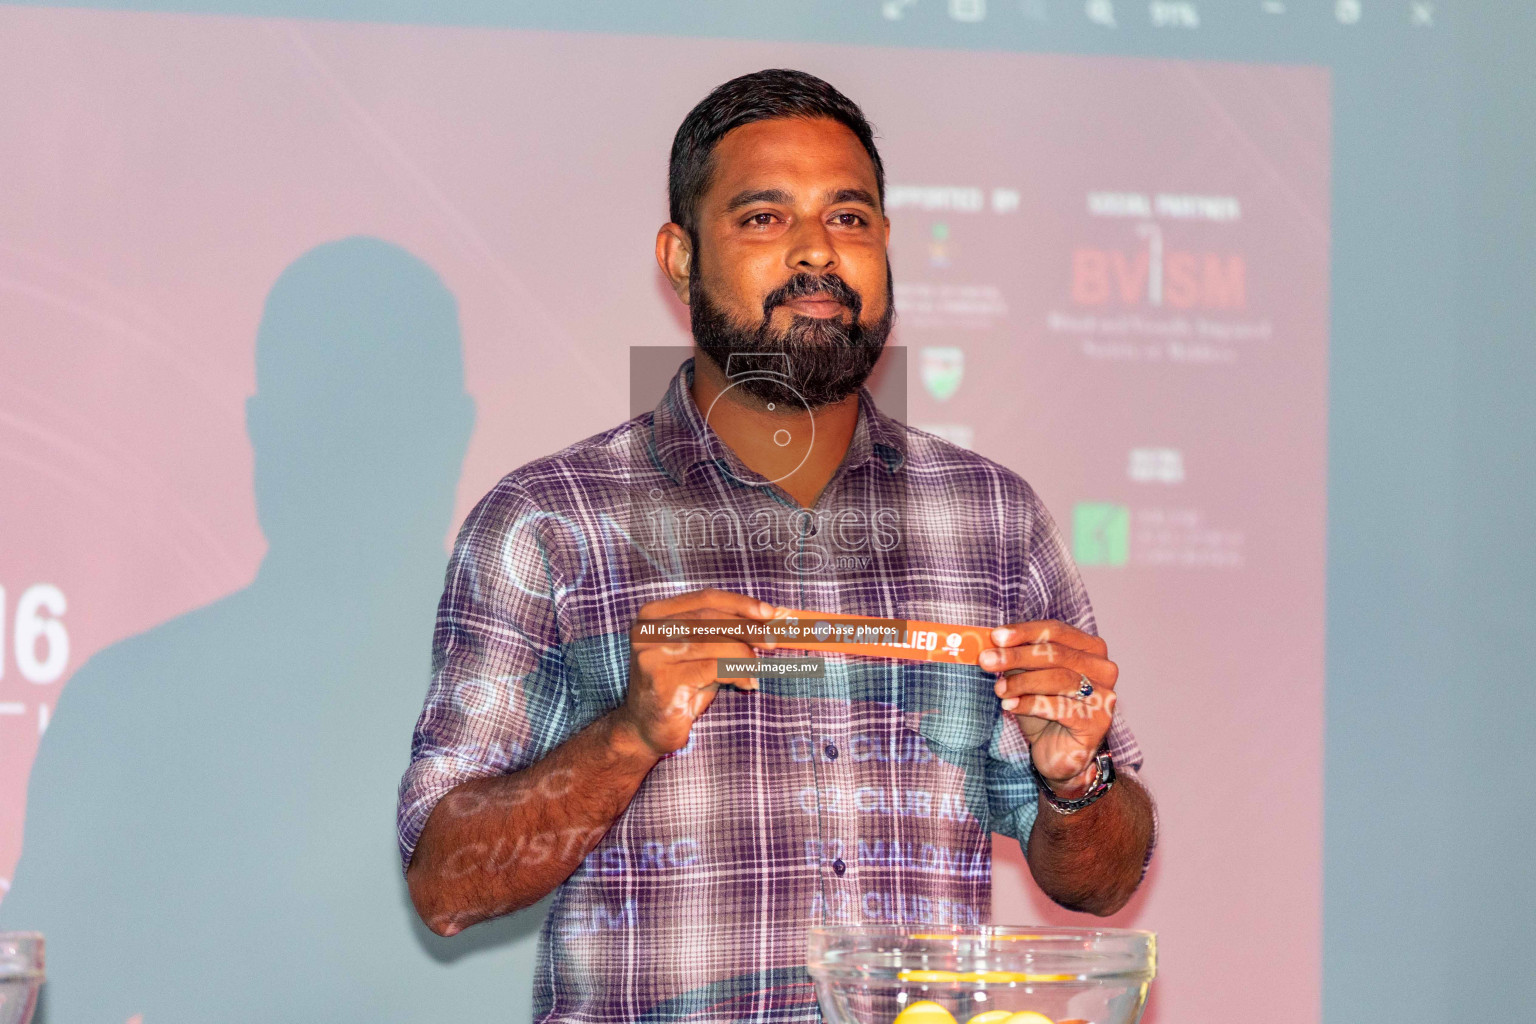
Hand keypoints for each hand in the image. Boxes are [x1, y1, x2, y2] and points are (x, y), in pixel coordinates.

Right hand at [617, 588, 775, 756]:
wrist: (645, 729)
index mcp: (655, 614)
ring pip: (715, 642)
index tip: (771, 613)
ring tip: (755, 669)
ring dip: (744, 655)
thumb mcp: (702, 653)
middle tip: (774, 641)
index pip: (706, 598)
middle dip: (748, 628)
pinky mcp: (663, 680)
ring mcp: (652, 654)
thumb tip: (769, 618)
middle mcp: (648, 629)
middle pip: (711, 618)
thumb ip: (724, 633)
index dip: (741, 604)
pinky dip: (738, 673)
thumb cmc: (680, 687)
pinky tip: (746, 683)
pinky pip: (713, 667)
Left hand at [979, 620, 1117, 795]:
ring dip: (1022, 682)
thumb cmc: (1045, 710)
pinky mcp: (1098, 721)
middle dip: (1017, 656)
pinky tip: (1010, 706)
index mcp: (1090, 648)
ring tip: (999, 689)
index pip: (1057, 631)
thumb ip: (1017, 659)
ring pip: (1059, 678)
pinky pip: (1060, 707)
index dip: (1025, 632)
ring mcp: (1104, 695)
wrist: (1058, 752)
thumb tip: (992, 644)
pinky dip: (1030, 704)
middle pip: (1057, 654)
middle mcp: (1103, 668)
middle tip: (987, 660)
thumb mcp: (1029, 678)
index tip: (996, 637)